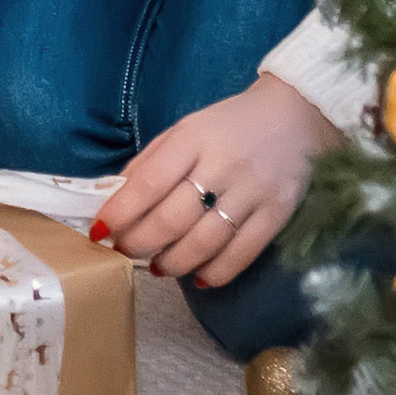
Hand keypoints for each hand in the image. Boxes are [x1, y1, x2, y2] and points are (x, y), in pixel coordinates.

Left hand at [94, 75, 341, 288]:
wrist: (295, 116)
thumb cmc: (229, 125)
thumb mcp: (185, 129)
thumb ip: (152, 160)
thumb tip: (116, 195)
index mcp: (193, 138)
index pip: (149, 182)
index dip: (122, 211)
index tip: (101, 231)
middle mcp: (222, 165)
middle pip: (174, 217)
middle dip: (141, 242)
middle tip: (124, 253)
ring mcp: (253, 192)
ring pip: (206, 241)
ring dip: (174, 262)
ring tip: (157, 268)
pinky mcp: (279, 214)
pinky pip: (243, 253)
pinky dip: (216, 272)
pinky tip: (197, 277)